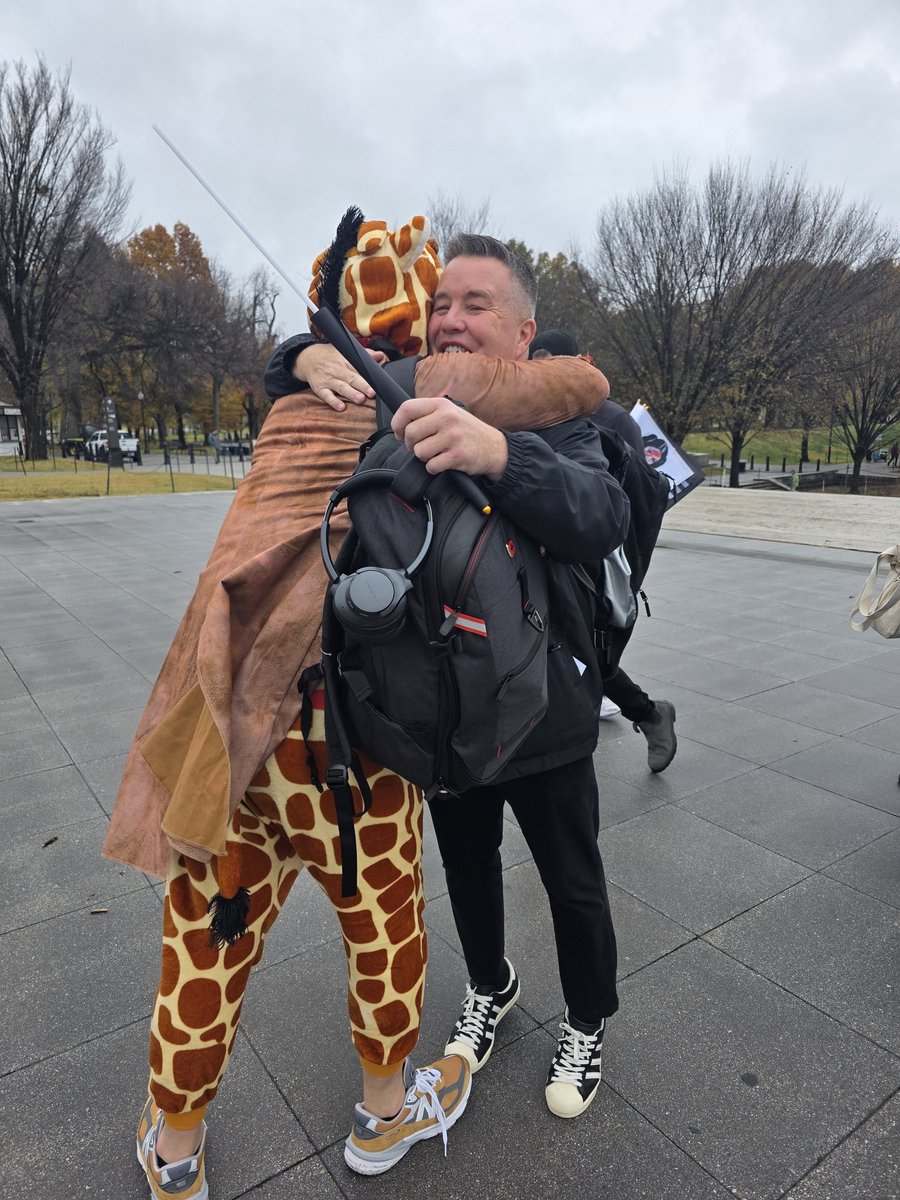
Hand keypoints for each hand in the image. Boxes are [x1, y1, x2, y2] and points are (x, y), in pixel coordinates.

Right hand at [293, 344, 386, 410]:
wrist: (308, 358)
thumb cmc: (332, 356)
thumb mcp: (346, 351)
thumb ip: (365, 355)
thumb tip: (381, 356)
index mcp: (346, 361)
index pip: (359, 368)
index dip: (368, 375)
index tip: (378, 381)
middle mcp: (338, 370)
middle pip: (352, 378)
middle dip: (362, 385)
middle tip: (372, 393)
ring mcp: (328, 379)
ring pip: (341, 387)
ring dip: (350, 393)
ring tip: (360, 399)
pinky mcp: (320, 388)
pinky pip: (326, 395)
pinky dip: (333, 401)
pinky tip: (341, 407)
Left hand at [391, 396, 508, 481]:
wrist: (494, 448)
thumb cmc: (467, 431)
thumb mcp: (450, 413)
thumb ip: (427, 414)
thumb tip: (399, 425)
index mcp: (442, 405)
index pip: (407, 408)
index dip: (397, 423)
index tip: (399, 433)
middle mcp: (447, 418)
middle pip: (410, 433)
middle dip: (410, 444)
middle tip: (421, 446)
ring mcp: (453, 436)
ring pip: (419, 451)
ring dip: (423, 457)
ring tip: (436, 453)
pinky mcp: (457, 455)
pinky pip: (431, 465)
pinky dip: (434, 468)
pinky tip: (443, 462)